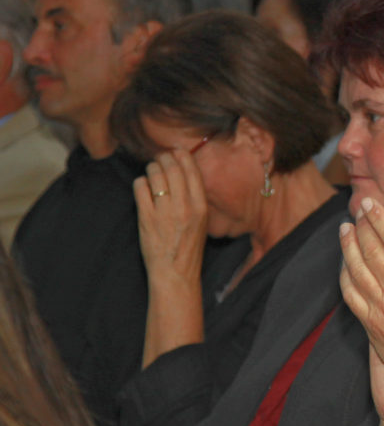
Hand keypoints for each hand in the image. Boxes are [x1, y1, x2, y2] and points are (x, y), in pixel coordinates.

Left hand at [133, 150, 207, 284]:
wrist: (175, 273)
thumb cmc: (188, 248)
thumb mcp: (201, 223)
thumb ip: (195, 200)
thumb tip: (183, 175)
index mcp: (200, 207)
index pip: (191, 171)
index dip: (182, 156)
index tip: (176, 152)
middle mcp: (184, 207)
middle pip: (172, 167)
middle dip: (164, 158)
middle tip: (160, 159)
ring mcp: (164, 212)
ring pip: (155, 174)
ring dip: (151, 169)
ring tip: (151, 172)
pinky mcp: (146, 217)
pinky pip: (140, 187)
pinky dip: (140, 183)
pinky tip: (143, 187)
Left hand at [340, 197, 383, 388]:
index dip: (379, 218)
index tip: (370, 204)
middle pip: (371, 249)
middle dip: (362, 226)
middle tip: (357, 212)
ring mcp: (381, 308)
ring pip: (356, 268)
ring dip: (348, 246)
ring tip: (345, 230)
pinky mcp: (371, 324)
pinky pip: (351, 294)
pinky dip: (345, 275)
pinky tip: (345, 264)